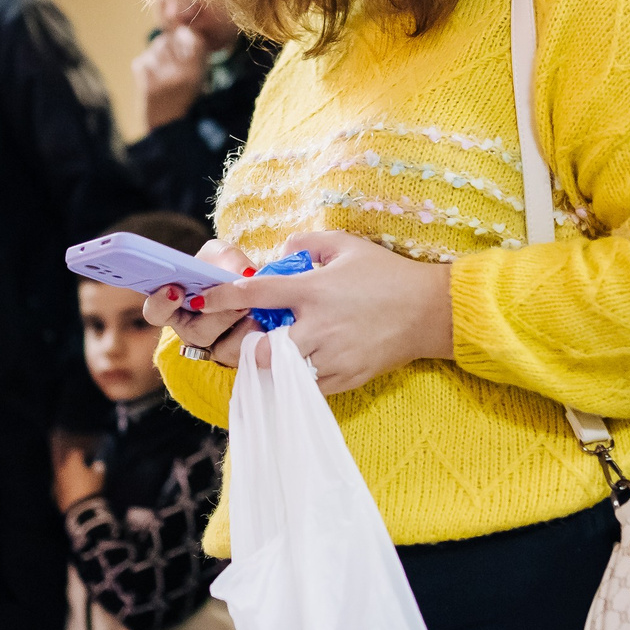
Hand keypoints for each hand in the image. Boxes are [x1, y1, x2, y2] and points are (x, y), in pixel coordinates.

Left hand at [54, 445, 104, 509]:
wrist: (80, 509)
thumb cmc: (91, 487)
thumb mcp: (99, 476)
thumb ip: (98, 467)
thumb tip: (98, 465)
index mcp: (72, 462)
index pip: (76, 452)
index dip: (83, 454)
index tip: (88, 456)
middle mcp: (62, 469)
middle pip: (67, 463)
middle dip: (74, 465)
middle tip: (82, 468)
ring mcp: (57, 482)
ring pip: (62, 475)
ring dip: (68, 476)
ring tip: (77, 481)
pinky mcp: (55, 494)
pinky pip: (60, 487)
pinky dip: (65, 487)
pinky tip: (72, 492)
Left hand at [132, 21, 208, 128]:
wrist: (165, 125)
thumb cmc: (184, 97)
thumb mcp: (199, 76)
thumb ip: (194, 51)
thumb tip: (181, 26)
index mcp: (196, 72)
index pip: (193, 37)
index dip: (187, 36)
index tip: (185, 43)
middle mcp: (178, 72)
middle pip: (169, 39)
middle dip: (169, 46)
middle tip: (171, 64)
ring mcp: (158, 74)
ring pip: (155, 47)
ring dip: (157, 55)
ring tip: (162, 74)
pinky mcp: (141, 77)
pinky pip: (143, 59)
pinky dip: (146, 66)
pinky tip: (152, 80)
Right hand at [146, 238, 260, 364]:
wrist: (256, 288)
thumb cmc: (226, 269)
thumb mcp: (221, 255)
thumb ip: (227, 257)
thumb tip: (243, 272)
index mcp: (175, 307)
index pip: (155, 312)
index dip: (161, 304)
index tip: (175, 290)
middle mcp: (191, 331)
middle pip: (196, 333)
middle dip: (218, 316)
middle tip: (237, 302)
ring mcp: (215, 348)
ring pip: (223, 348)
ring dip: (241, 325)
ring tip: (253, 307)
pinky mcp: (239, 357)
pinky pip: (247, 352)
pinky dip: (258, 333)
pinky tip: (266, 319)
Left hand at [183, 229, 453, 394]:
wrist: (430, 312)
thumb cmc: (387, 275)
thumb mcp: (347, 246)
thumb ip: (307, 243)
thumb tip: (280, 250)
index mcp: (314, 290)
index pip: (256, 293)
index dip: (221, 296)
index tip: (199, 297)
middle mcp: (318, 326)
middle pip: (259, 349)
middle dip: (242, 346)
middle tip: (243, 337)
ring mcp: (331, 356)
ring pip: (279, 374)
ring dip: (267, 365)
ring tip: (268, 354)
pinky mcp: (344, 377)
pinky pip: (304, 387)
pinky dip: (292, 378)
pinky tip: (295, 366)